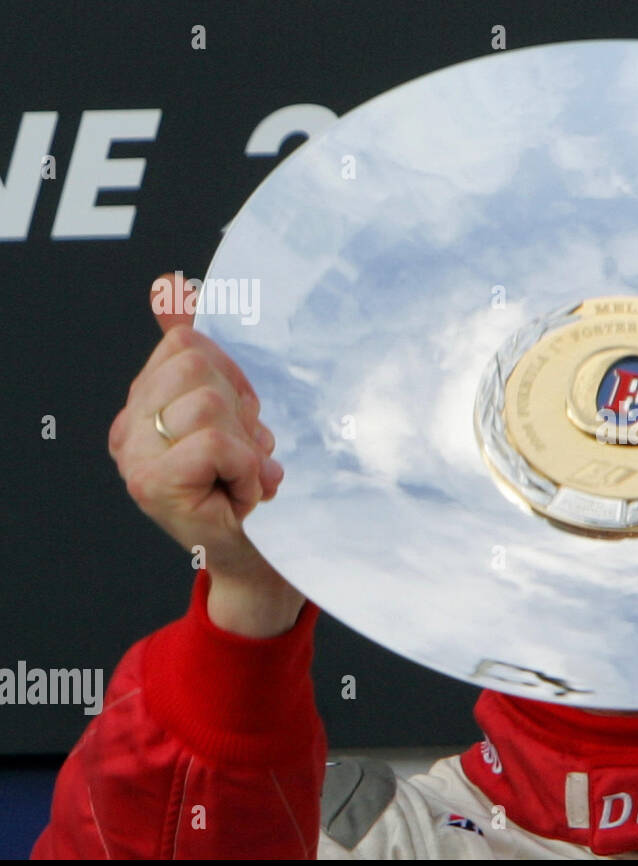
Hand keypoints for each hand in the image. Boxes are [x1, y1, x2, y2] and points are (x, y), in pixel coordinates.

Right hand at [108, 274, 303, 636]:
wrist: (256, 556)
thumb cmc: (247, 485)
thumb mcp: (233, 411)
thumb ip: (200, 352)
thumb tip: (172, 285)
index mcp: (143, 405)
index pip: (184, 343)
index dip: (232, 376)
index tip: (243, 419)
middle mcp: (130, 428)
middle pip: (195, 364)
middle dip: (240, 408)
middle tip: (244, 453)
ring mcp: (136, 457)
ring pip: (208, 403)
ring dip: (246, 444)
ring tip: (243, 476)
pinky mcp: (153, 484)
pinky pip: (214, 444)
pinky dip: (244, 468)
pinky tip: (241, 495)